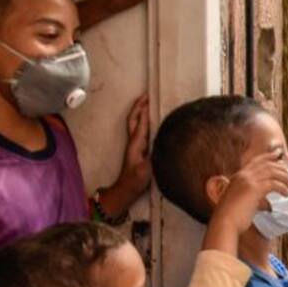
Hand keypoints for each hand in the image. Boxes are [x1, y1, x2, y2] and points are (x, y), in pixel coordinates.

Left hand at [101, 95, 151, 216]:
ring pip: (136, 123)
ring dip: (140, 111)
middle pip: (134, 119)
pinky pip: (141, 129)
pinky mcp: (138, 149)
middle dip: (139, 106)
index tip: (150, 99)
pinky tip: (150, 121)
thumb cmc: (135, 181)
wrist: (126, 190)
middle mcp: (134, 141)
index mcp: (136, 144)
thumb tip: (161, 144)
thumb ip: (151, 157)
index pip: (140, 123)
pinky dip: (144, 120)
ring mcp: (135, 144)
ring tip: (148, 103)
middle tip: (147, 95)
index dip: (144, 111)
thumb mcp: (145, 170)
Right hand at [213, 152, 287, 234]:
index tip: (278, 155)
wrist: (224, 223)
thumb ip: (249, 196)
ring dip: (285, 178)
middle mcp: (243, 175)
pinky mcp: (254, 189)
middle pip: (267, 164)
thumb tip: (262, 200)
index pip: (256, 161)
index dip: (269, 157)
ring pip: (272, 172)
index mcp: (238, 176)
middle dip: (281, 168)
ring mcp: (248, 180)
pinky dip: (282, 188)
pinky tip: (287, 194)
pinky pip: (273, 184)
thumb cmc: (231, 217)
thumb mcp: (239, 201)